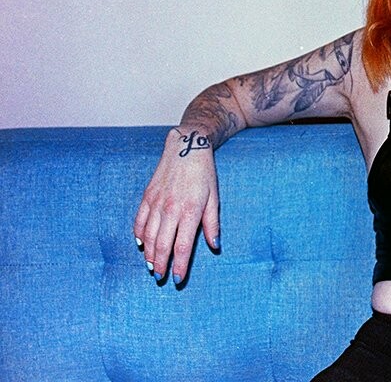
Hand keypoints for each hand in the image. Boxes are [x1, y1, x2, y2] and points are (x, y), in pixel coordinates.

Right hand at [133, 128, 220, 284]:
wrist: (186, 148)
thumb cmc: (205, 174)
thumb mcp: (214, 198)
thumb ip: (212, 223)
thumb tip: (214, 245)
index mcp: (191, 211)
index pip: (183, 246)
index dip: (180, 265)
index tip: (178, 279)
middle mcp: (171, 209)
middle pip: (162, 244)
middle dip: (161, 264)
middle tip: (161, 277)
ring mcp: (156, 202)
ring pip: (148, 235)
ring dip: (149, 254)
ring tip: (151, 266)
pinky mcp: (147, 196)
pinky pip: (139, 220)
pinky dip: (139, 235)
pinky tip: (141, 245)